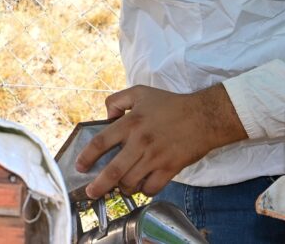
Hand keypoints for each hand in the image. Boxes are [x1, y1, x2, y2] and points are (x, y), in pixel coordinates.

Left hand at [74, 84, 246, 197]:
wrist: (204, 116)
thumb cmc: (171, 104)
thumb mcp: (140, 92)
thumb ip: (117, 100)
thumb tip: (106, 117)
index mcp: (130, 123)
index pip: (101, 142)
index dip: (87, 156)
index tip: (80, 166)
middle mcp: (140, 142)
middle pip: (113, 171)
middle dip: (99, 185)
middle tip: (91, 192)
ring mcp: (155, 157)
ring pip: (131, 182)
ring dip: (122, 188)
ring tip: (120, 187)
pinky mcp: (170, 168)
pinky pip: (151, 188)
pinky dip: (143, 191)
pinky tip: (141, 187)